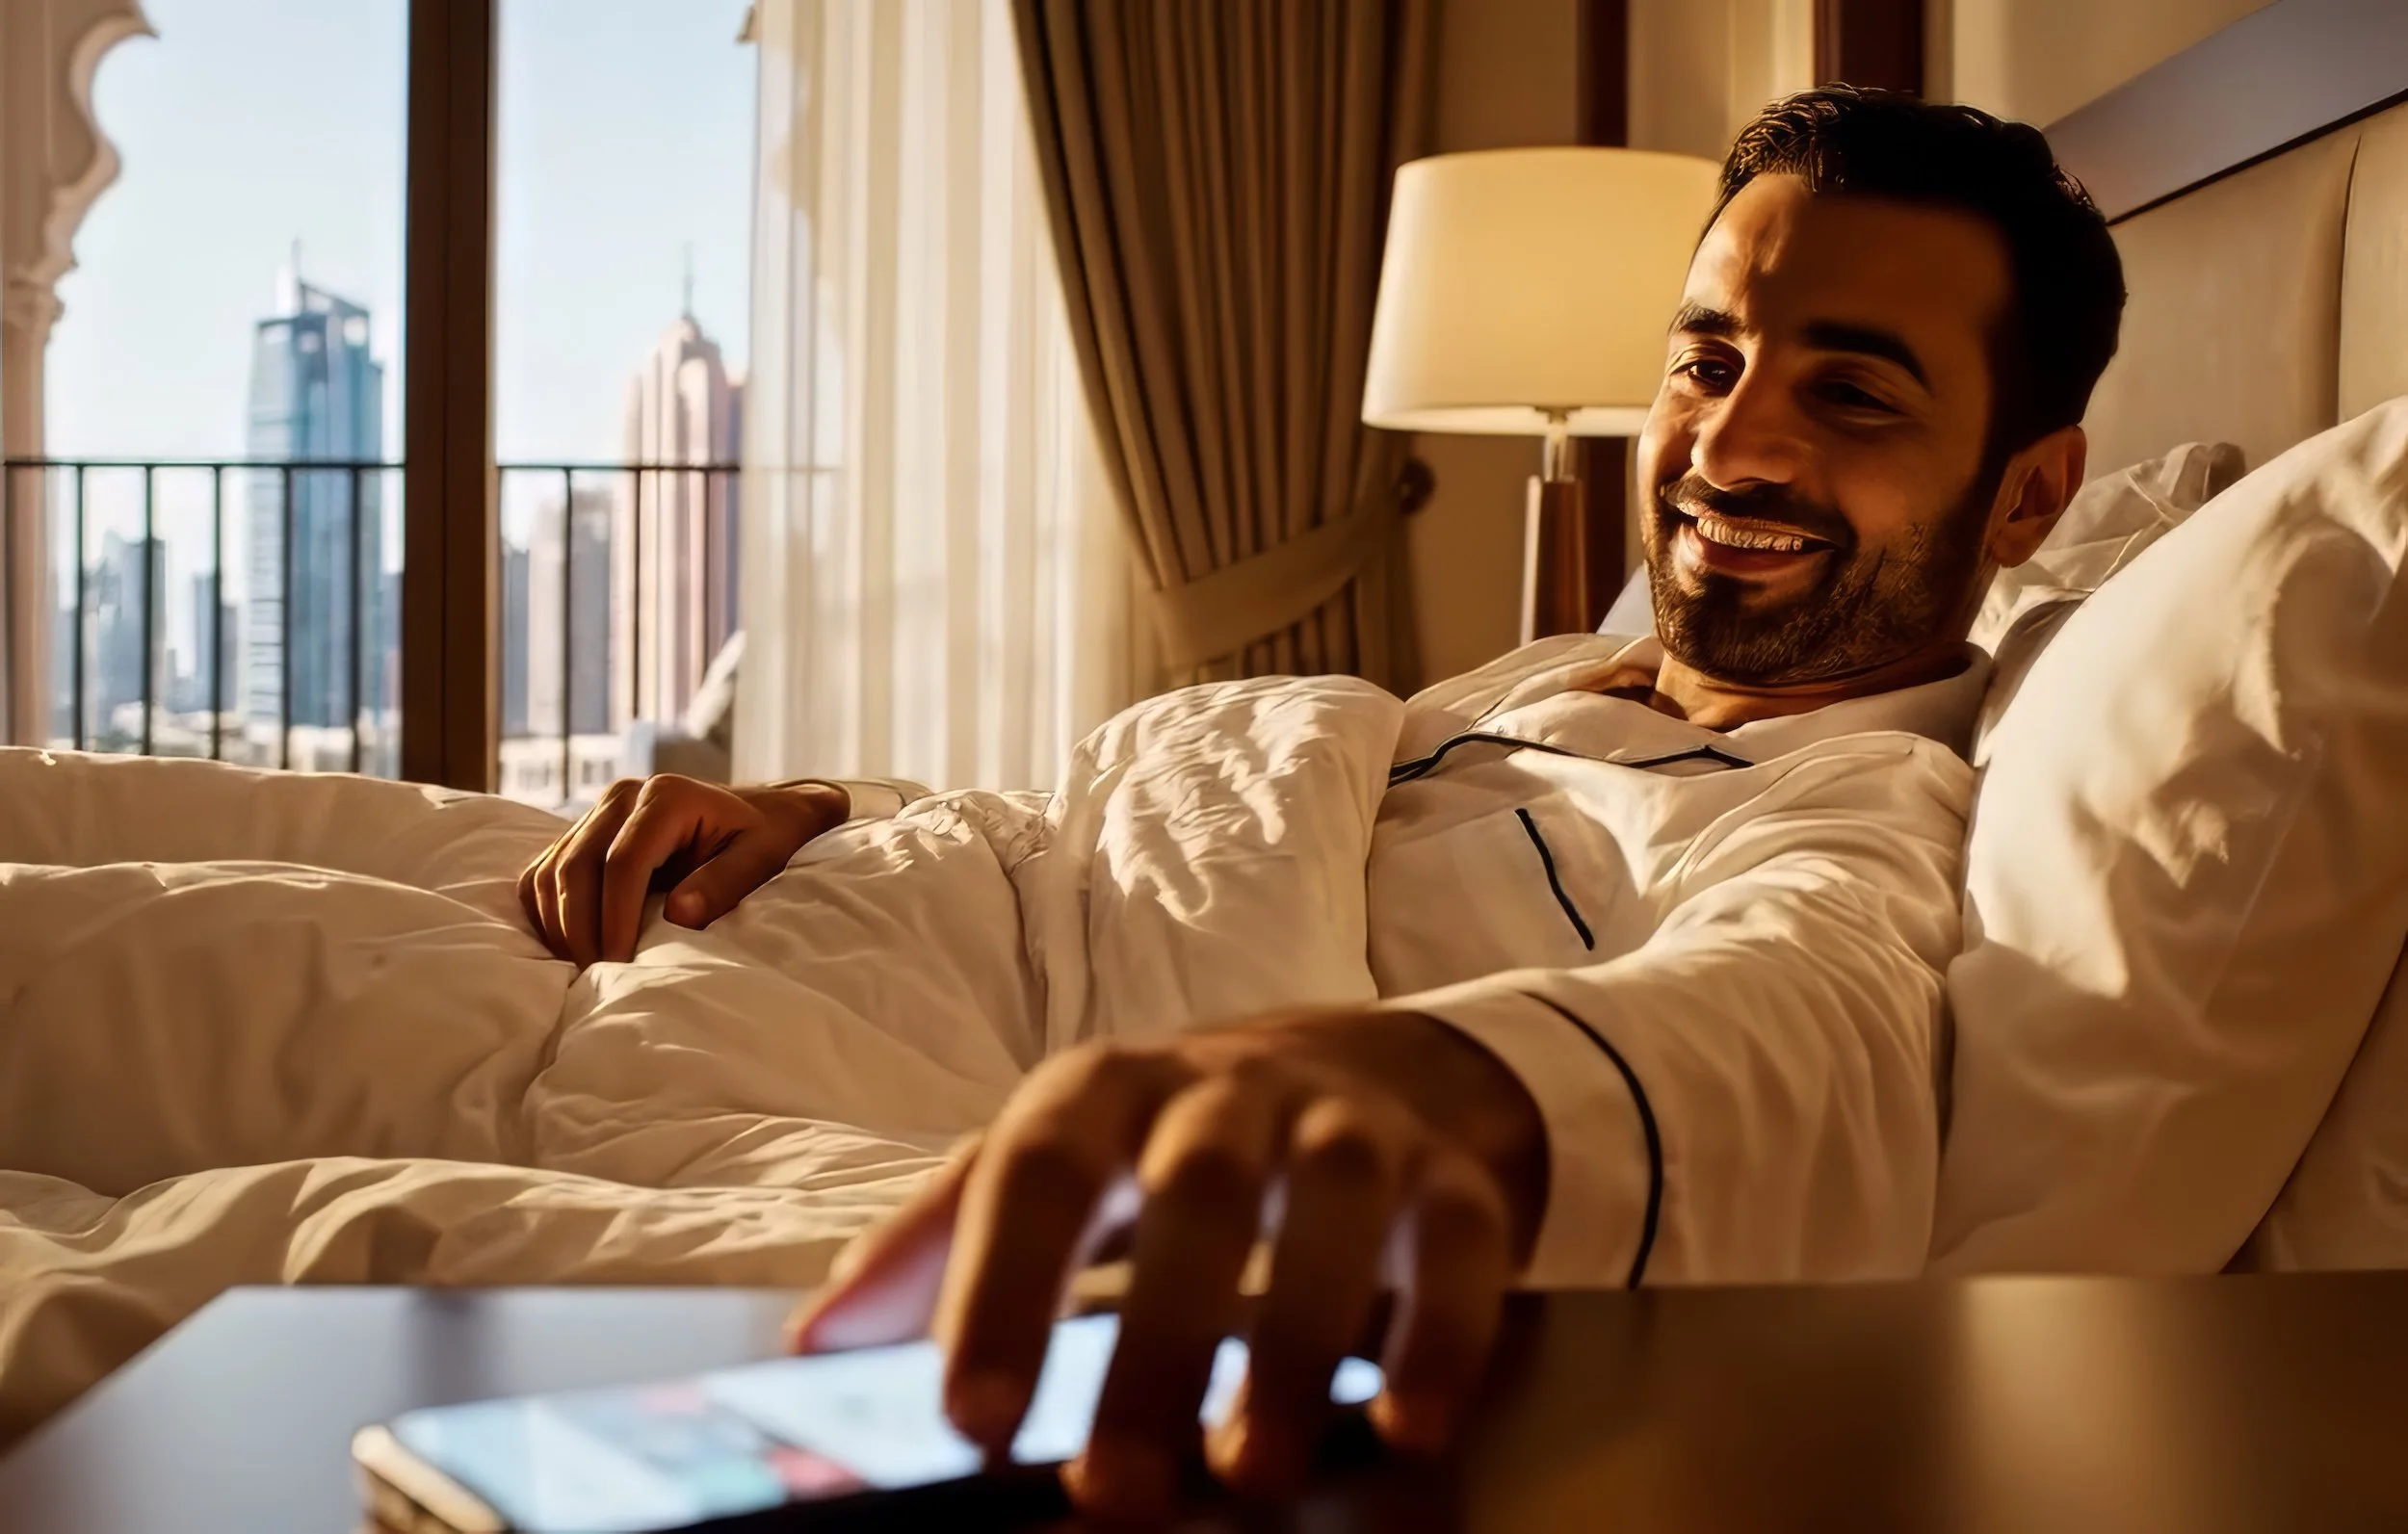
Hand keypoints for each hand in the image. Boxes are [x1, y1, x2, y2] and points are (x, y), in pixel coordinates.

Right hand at [517, 775, 848, 965]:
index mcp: (667, 796)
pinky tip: (567, 948)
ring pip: (551, 871)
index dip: (616, 916)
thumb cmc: (764, 837)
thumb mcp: (763, 857)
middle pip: (577, 866)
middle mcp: (623, 796)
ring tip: (583, 969)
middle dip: (581, 928)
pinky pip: (542, 874)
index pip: (624, 861)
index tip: (619, 963)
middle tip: (595, 977)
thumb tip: (678, 915)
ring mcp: (596, 812)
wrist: (758, 812)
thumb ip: (725, 882)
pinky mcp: (580, 832)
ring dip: (559, 926)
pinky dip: (546, 914)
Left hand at [787, 1009, 1546, 1520]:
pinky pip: (1460, 1242)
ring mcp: (1347, 1127)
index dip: (998, 1291)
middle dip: (1156, 1342)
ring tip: (1257, 1474)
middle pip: (1196, 1194)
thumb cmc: (1153, 1146)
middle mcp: (1226, 1093)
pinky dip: (1441, 1334)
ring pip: (1334, 1210)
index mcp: (1099, 1091)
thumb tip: (806, 1345)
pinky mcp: (1447, 1177)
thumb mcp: (1040, 1166)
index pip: (1035, 1172)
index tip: (965, 1424)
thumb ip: (932, 1245)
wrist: (1345, 1065)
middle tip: (1115, 1491)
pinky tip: (1408, 1430)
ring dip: (1294, 1343)